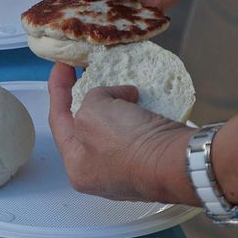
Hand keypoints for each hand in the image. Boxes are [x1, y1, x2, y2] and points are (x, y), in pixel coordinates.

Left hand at [46, 63, 196, 203]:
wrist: (179, 162)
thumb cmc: (128, 143)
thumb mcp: (93, 112)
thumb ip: (91, 99)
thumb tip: (118, 98)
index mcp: (76, 166)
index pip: (58, 121)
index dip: (58, 89)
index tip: (62, 65)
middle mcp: (98, 172)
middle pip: (85, 126)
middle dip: (87, 97)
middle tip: (90, 71)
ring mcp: (126, 167)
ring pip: (114, 127)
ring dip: (116, 104)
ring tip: (122, 85)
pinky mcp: (150, 157)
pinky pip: (136, 129)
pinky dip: (136, 112)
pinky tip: (141, 99)